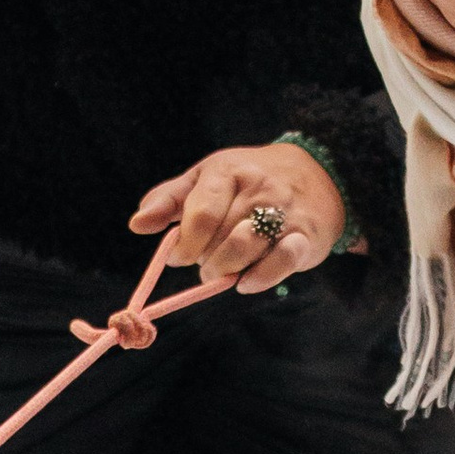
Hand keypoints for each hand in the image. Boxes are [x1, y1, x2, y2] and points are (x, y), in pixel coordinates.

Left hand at [129, 141, 344, 292]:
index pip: (200, 215)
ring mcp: (284, 212)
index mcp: (228, 171)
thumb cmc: (248, 181)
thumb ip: (169, 200)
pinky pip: (281, 263)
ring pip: (245, 248)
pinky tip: (247, 282)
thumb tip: (137, 224)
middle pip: (219, 237)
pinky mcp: (305, 237)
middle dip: (204, 259)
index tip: (179, 256)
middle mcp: (258, 188)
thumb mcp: (206, 179)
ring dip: (226, 270)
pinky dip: (259, 278)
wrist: (317, 174)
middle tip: (205, 262)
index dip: (184, 245)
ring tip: (223, 271)